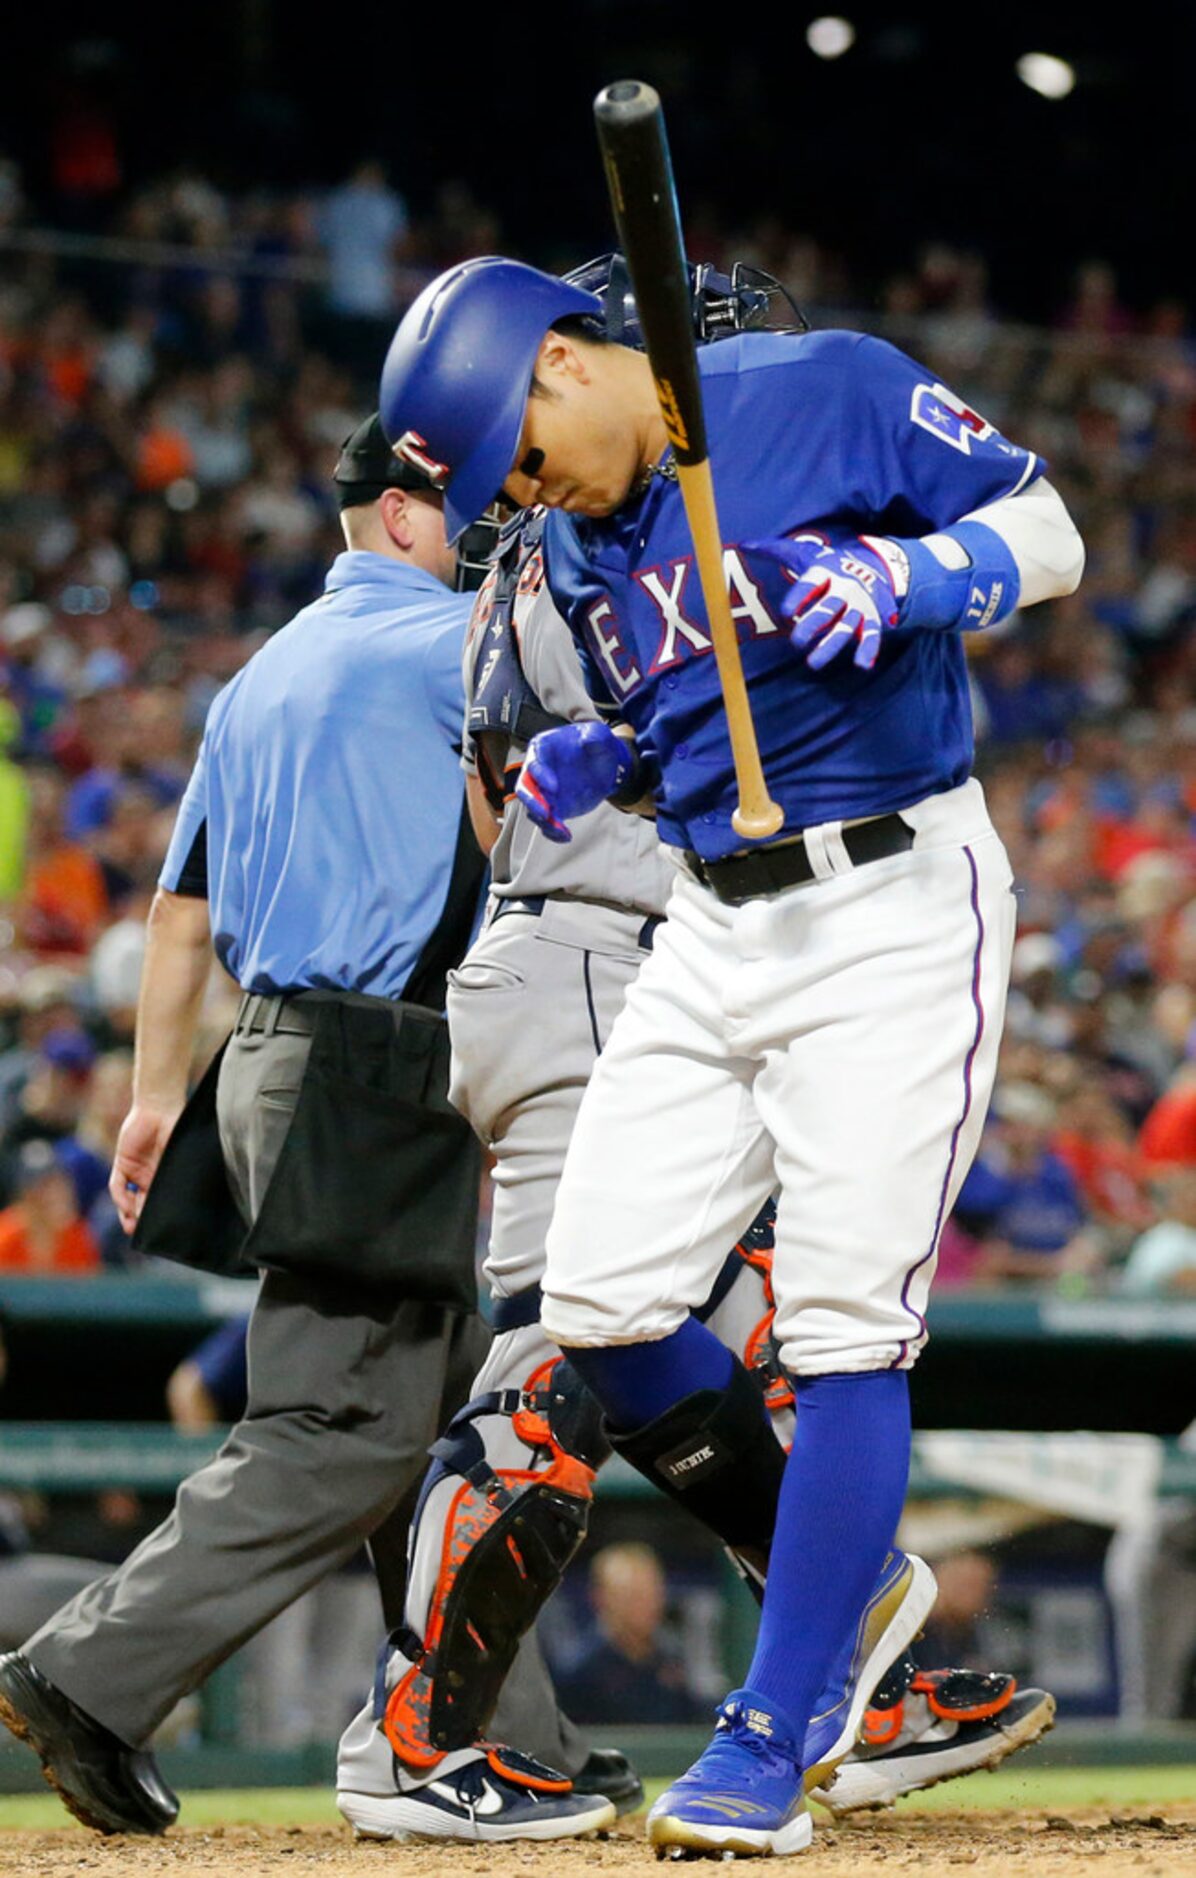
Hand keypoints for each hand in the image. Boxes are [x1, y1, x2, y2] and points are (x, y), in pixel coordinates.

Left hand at [109, 1103, 182, 1234]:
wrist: (160, 1106)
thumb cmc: (176, 1127)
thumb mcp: (180, 1155)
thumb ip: (179, 1175)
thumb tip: (189, 1200)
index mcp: (165, 1176)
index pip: (158, 1201)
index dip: (156, 1217)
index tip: (159, 1230)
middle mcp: (148, 1176)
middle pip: (141, 1204)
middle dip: (140, 1221)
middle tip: (141, 1234)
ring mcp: (134, 1170)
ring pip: (127, 1199)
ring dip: (128, 1213)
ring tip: (131, 1225)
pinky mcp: (122, 1162)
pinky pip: (118, 1185)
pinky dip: (121, 1197)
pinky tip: (126, 1205)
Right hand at [515, 721, 632, 844]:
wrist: (605, 764)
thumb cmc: (598, 744)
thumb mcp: (599, 734)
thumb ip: (594, 735)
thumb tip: (589, 739)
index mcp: (543, 748)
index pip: (534, 762)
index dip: (540, 775)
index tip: (553, 787)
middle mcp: (538, 771)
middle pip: (525, 788)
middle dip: (532, 802)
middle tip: (545, 813)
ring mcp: (544, 791)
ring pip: (534, 809)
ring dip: (544, 820)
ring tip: (560, 829)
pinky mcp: (553, 807)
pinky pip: (547, 823)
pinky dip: (554, 832)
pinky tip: (566, 836)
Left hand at [748, 531, 904, 670]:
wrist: (871, 563)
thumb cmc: (826, 564)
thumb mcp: (802, 553)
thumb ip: (773, 550)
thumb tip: (744, 544)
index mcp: (824, 571)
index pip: (810, 584)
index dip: (798, 597)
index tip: (785, 612)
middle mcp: (843, 587)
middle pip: (827, 607)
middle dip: (812, 624)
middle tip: (796, 642)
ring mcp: (858, 604)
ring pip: (846, 626)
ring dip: (831, 645)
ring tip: (813, 664)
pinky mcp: (871, 618)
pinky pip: (871, 634)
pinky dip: (869, 648)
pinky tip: (862, 664)